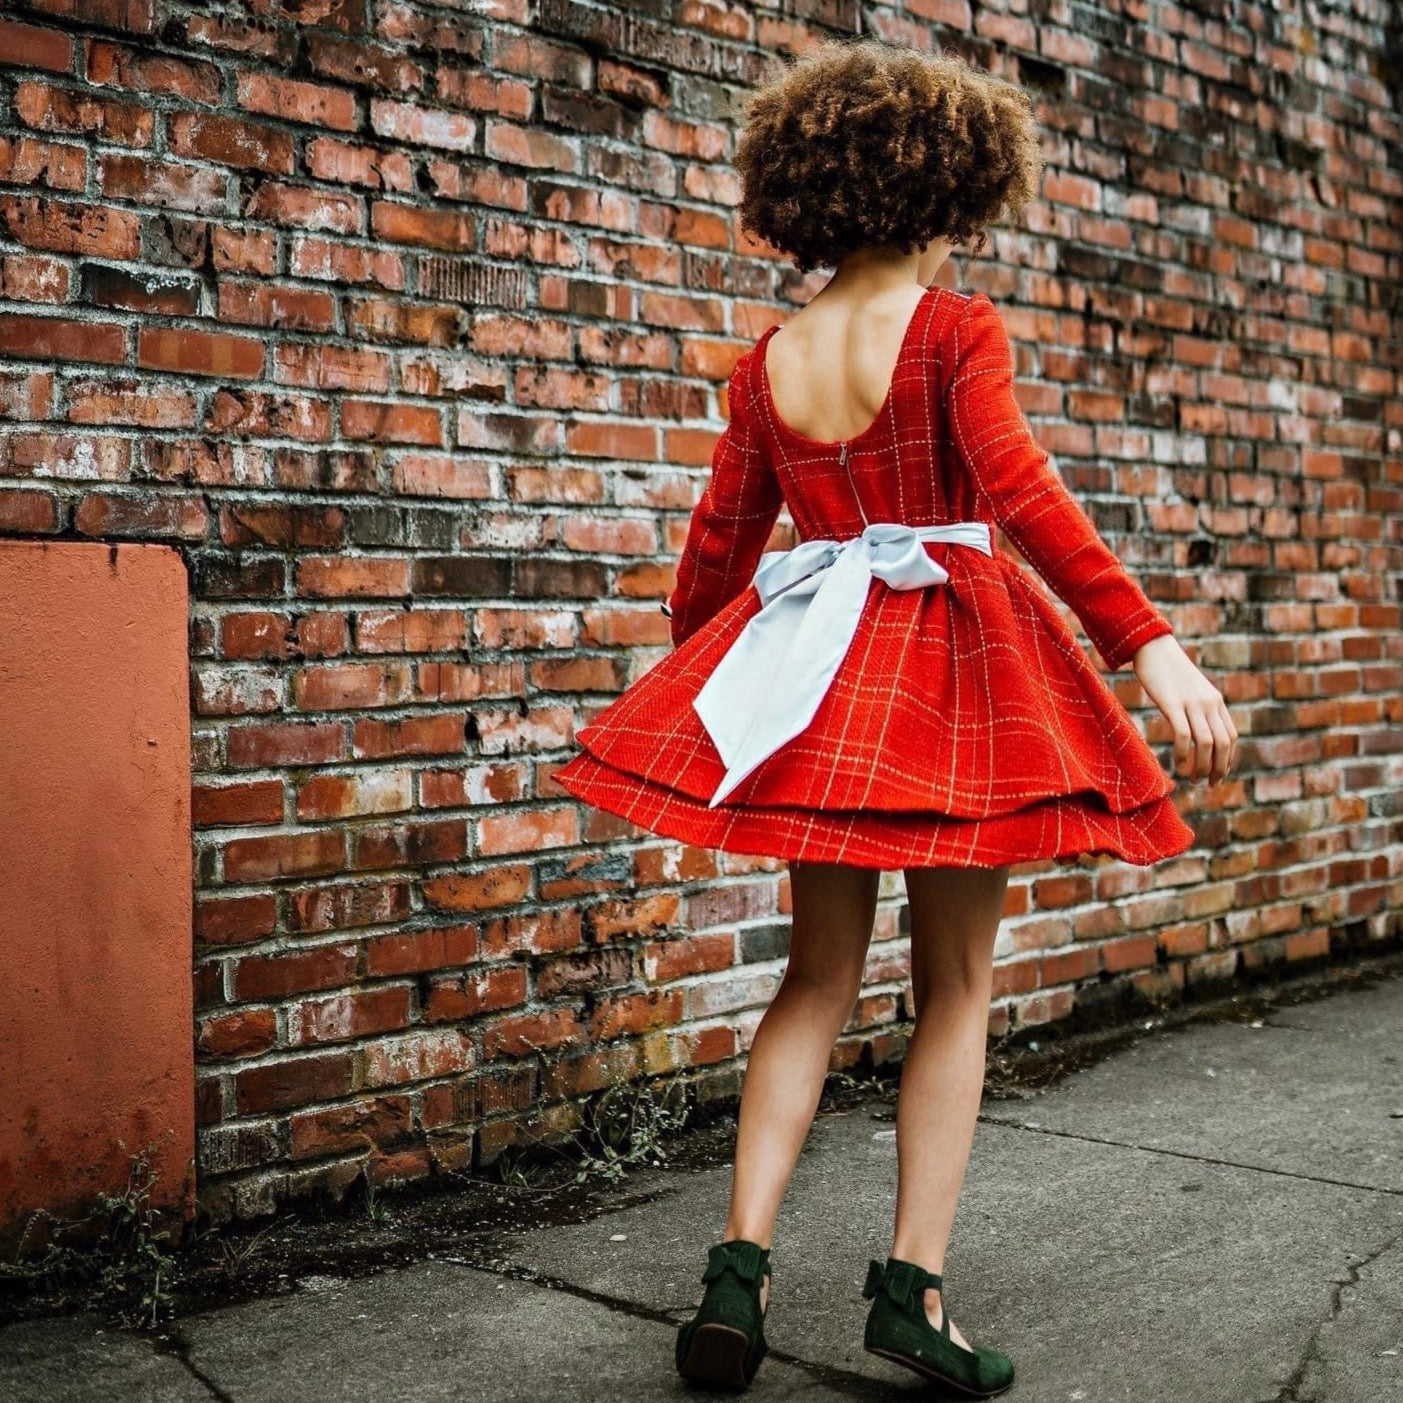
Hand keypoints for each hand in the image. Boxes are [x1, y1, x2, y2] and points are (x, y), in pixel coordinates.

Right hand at [1131, 634, 1238, 784]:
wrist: (1152, 646)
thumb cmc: (1166, 670)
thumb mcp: (1189, 690)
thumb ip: (1197, 707)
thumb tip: (1196, 730)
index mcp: (1215, 701)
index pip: (1231, 737)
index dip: (1227, 760)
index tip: (1218, 775)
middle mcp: (1209, 703)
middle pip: (1223, 744)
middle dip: (1218, 768)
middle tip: (1208, 784)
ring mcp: (1192, 703)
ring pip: (1206, 743)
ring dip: (1201, 766)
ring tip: (1192, 779)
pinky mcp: (1173, 704)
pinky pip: (1184, 735)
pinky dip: (1184, 755)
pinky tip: (1178, 765)